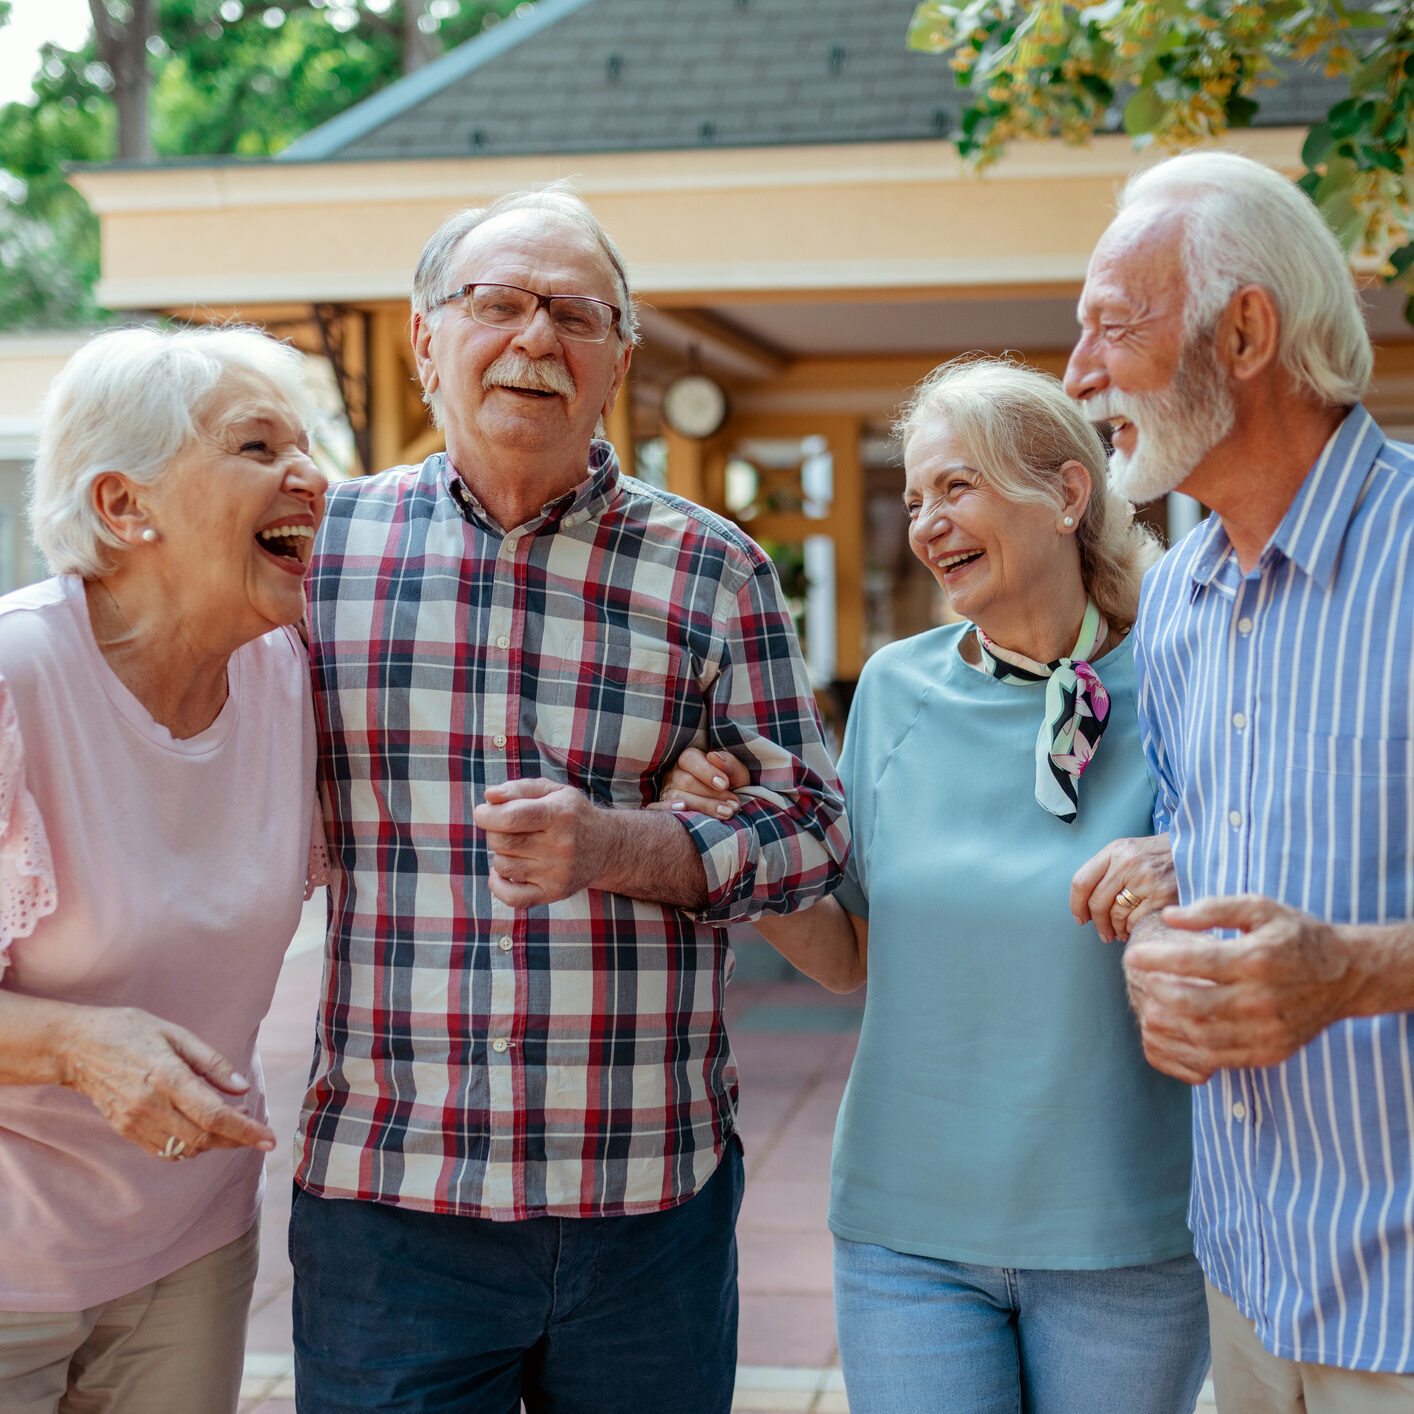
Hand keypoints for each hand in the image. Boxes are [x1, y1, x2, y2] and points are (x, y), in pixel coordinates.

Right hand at [60, 1007, 275, 1159]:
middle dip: (237, 1140)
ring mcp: (134, 1122)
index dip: (245, 1130)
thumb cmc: (131, 1031)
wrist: (77, 1047)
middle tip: (257, 1130)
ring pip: (185, 1149)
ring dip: (215, 1144)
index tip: (269, 1139)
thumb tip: (243, 1088)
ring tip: (232, 1124)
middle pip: (203, 1138)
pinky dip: (189, 1147)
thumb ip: (213, 1063)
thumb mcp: (177, 1034)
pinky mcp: (125, 1130)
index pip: (213, 1114)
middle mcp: (149, 1105)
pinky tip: (201, 1130)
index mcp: (166, 1076)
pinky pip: (164, 1151)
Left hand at [474, 778, 612, 907]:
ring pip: (503, 866)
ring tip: (516, 846)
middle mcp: (561, 845)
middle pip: (502, 842)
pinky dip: (498, 884)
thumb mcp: (552, 791)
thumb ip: (518, 788)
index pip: (510, 817)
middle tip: (503, 827)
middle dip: (493, 831)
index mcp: (560, 814)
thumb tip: (488, 797)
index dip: (486, 815)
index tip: (483, 811)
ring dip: (500, 854)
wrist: (607, 847)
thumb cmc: (571, 814)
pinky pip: (511, 897)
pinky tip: (505, 872)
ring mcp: (558, 873)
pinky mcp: (554, 893)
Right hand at [648, 748, 749, 818]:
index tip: (724, 784)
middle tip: (732, 806)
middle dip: (712, 794)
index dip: (706, 772)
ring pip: (676, 796)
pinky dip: (667, 808)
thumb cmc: (730, 789)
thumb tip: (714, 756)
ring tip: (725, 813)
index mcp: (689, 759)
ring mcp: (666, 791)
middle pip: (686, 781)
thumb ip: (730, 764)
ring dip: (701, 806)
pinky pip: (656, 807)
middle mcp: (674, 773)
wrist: (726, 809)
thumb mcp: (737, 775)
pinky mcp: (662, 808)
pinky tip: (683, 810)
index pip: (690, 759)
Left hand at [1070, 833, 1174, 942]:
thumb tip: (1086, 905)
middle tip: (1102, 933)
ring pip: (1116, 915)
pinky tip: (1134, 929)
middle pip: (1098, 903)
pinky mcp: (1163, 896)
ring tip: (1119, 932)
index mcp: (1114, 851)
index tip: (1080, 918)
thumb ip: (1106, 871)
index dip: (1076, 904)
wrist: (1194, 851)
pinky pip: (1136, 921)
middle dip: (1097, 923)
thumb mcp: (1128, 851)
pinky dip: (1131, 929)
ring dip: (1115, 929)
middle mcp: (1127, 864)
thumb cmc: (1157, 855)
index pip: (1082, 881)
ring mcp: (1146, 880)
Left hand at [1122, 894, 1357, 1084]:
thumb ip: (1213, 909)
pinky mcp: (1270, 1053)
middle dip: (1156, 993)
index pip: (1195, 962)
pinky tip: (1175, 1028)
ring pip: (1200, 1036)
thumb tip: (1170, 916)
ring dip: (1166, 1022)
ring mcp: (1267, 1031)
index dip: (1156, 960)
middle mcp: (1262, 999)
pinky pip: (1218, 1058)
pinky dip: (1188, 1047)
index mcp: (1257, 959)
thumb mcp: (1260, 907)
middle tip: (1139, 981)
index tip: (1132, 955)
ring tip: (1150, 1004)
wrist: (1346, 975)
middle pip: (1192, 1004)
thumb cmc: (1296, 935)